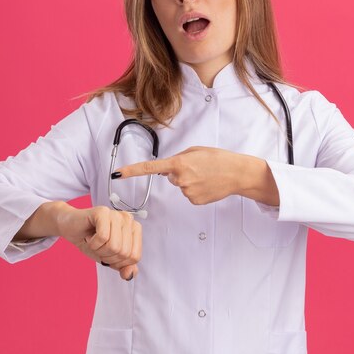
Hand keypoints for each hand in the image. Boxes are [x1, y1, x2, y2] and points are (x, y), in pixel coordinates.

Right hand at [57, 205, 141, 280]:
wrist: (70, 228)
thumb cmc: (91, 241)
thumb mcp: (109, 258)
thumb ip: (123, 266)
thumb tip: (130, 274)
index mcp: (135, 229)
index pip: (135, 257)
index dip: (118, 262)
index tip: (107, 253)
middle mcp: (128, 219)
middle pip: (124, 253)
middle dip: (107, 256)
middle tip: (98, 246)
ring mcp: (116, 214)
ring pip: (114, 246)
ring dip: (99, 250)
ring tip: (93, 241)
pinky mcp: (102, 212)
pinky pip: (103, 237)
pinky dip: (93, 244)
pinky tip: (88, 236)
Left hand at [114, 146, 246, 205]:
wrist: (237, 173)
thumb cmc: (217, 158)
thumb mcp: (195, 151)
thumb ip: (178, 159)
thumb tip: (168, 170)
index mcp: (178, 163)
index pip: (149, 168)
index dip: (131, 171)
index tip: (116, 174)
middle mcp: (180, 179)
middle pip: (170, 176)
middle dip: (181, 171)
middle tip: (199, 167)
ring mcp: (187, 192)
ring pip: (180, 185)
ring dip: (190, 180)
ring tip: (206, 175)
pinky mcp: (194, 201)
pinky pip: (189, 194)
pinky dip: (197, 189)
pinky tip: (208, 184)